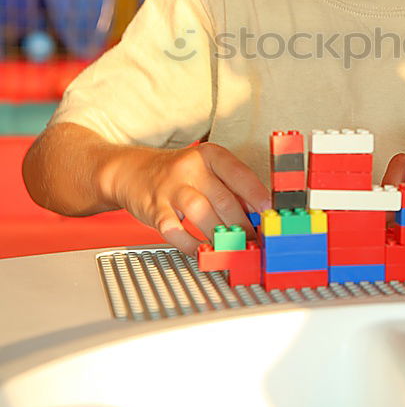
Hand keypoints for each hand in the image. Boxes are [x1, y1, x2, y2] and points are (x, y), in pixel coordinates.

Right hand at [108, 142, 271, 254]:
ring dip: (220, 235)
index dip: (257, 194)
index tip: (270, 212)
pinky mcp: (154, 208)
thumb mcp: (206, 170)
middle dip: (242, 224)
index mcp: (209, 155)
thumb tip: (258, 214)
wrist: (133, 171)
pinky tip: (202, 251)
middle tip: (255, 240)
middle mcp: (190, 168)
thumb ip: (229, 188)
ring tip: (233, 249)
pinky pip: (174, 230)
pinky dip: (190, 244)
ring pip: (201, 213)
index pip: (238, 173)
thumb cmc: (179, 174)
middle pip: (223, 198)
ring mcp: (170, 188)